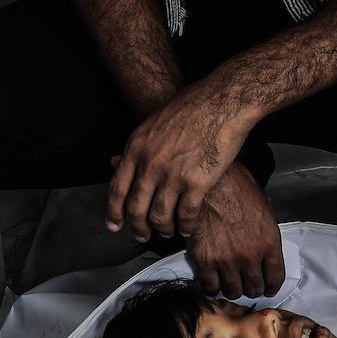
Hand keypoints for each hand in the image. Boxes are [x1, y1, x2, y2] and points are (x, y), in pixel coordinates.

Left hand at [106, 79, 253, 239]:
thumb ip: (143, 146)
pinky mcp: (197, 183)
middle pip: (136, 208)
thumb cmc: (194, 106)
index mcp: (137, 148)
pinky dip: (187, 226)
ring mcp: (173, 175)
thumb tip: (133, 161)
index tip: (114, 224)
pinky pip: (187, 214)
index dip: (114, 211)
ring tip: (168, 231)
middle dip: (138, 227)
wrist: (222, 102)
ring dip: (163, 229)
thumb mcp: (156, 122)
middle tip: (141, 235)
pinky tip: (189, 228)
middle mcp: (151, 164)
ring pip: (160, 216)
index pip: (117, 188)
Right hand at [185, 165, 284, 297]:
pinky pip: (210, 286)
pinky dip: (212, 287)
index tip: (267, 288)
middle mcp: (250, 256)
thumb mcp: (263, 205)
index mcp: (269, 242)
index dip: (271, 286)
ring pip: (233, 291)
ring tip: (229, 284)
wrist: (209, 183)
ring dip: (232, 289)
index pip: (276, 278)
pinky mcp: (205, 261)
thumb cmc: (236, 187)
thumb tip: (264, 238)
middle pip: (254, 288)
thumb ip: (266, 229)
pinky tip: (212, 282)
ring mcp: (227, 261)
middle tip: (247, 284)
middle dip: (252, 288)